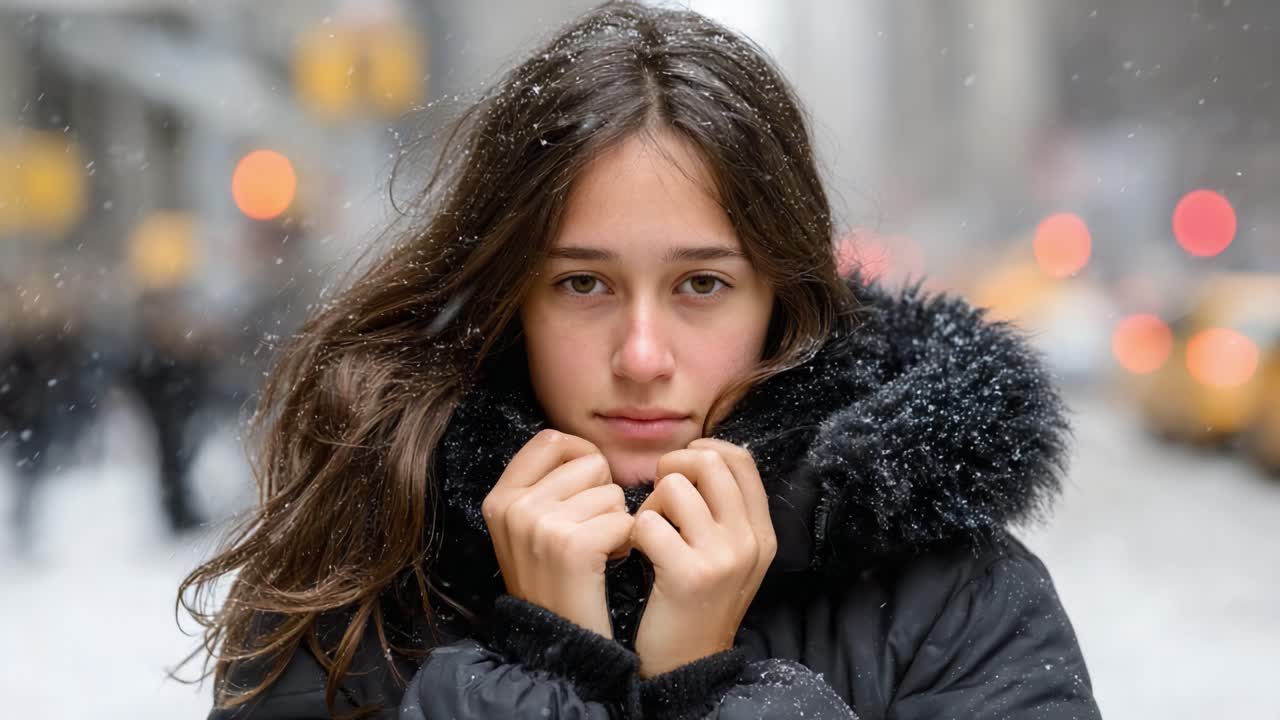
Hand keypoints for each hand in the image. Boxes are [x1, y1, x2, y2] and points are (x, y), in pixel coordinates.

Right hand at [481, 429, 633, 637]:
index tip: (587, 486)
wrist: (558, 643)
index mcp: (500, 498)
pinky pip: (624, 519)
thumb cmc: (554, 579)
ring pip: (612, 492)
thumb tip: (584, 448)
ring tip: (597, 551)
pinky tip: (608, 562)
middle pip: (589, 462)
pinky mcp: (572, 546)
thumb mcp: (528, 528)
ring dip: (615, 521)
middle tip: (590, 531)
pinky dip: (625, 542)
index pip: (550, 439)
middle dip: (603, 493)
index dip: (580, 455)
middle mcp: (514, 507)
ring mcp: (540, 525)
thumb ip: (545, 485)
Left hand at [629, 438, 776, 677]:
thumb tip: (702, 456)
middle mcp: (749, 540)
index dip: (705, 450)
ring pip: (675, 487)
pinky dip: (634, 533)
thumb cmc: (696, 601)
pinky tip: (638, 554)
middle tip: (659, 497)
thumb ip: (723, 510)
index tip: (683, 467)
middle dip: (673, 468)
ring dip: (650, 504)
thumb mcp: (728, 555)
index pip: (741, 460)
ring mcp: (723, 557)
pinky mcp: (689, 574)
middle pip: (710, 463)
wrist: (686, 662)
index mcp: (761, 532)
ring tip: (649, 533)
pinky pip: (648, 522)